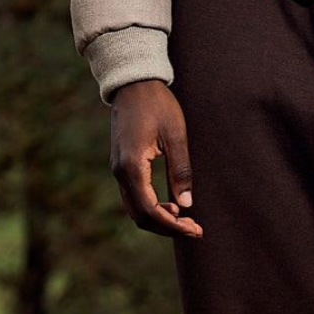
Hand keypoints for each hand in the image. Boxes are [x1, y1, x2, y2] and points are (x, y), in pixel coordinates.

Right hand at [109, 79, 203, 237]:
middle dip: (167, 227)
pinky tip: (171, 205)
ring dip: (159, 219)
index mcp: (132, 166)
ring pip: (135, 208)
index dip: (172, 225)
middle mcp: (120, 172)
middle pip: (140, 215)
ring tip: (186, 219)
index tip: (195, 229)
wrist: (133, 84)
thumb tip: (186, 204)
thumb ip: (181, 170)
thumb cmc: (157, 105)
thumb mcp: (176, 136)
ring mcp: (117, 169)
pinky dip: (151, 206)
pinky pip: (134, 196)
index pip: (150, 210)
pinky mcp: (121, 165)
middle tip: (195, 229)